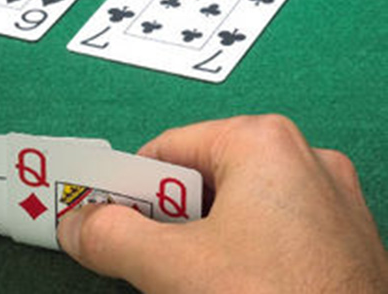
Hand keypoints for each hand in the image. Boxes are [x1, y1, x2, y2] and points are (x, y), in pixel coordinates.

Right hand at [58, 115, 387, 292]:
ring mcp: (331, 203)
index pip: (166, 150)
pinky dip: (240, 256)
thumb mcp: (172, 267)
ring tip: (191, 282)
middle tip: (150, 261)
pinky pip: (271, 234)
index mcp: (264, 142)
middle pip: (201, 180)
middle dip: (167, 222)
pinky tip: (231, 288)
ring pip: (236, 210)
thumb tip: (78, 225)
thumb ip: (110, 236)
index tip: (107, 222)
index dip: (128, 189)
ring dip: (201, 243)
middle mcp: (305, 160)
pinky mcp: (343, 242)